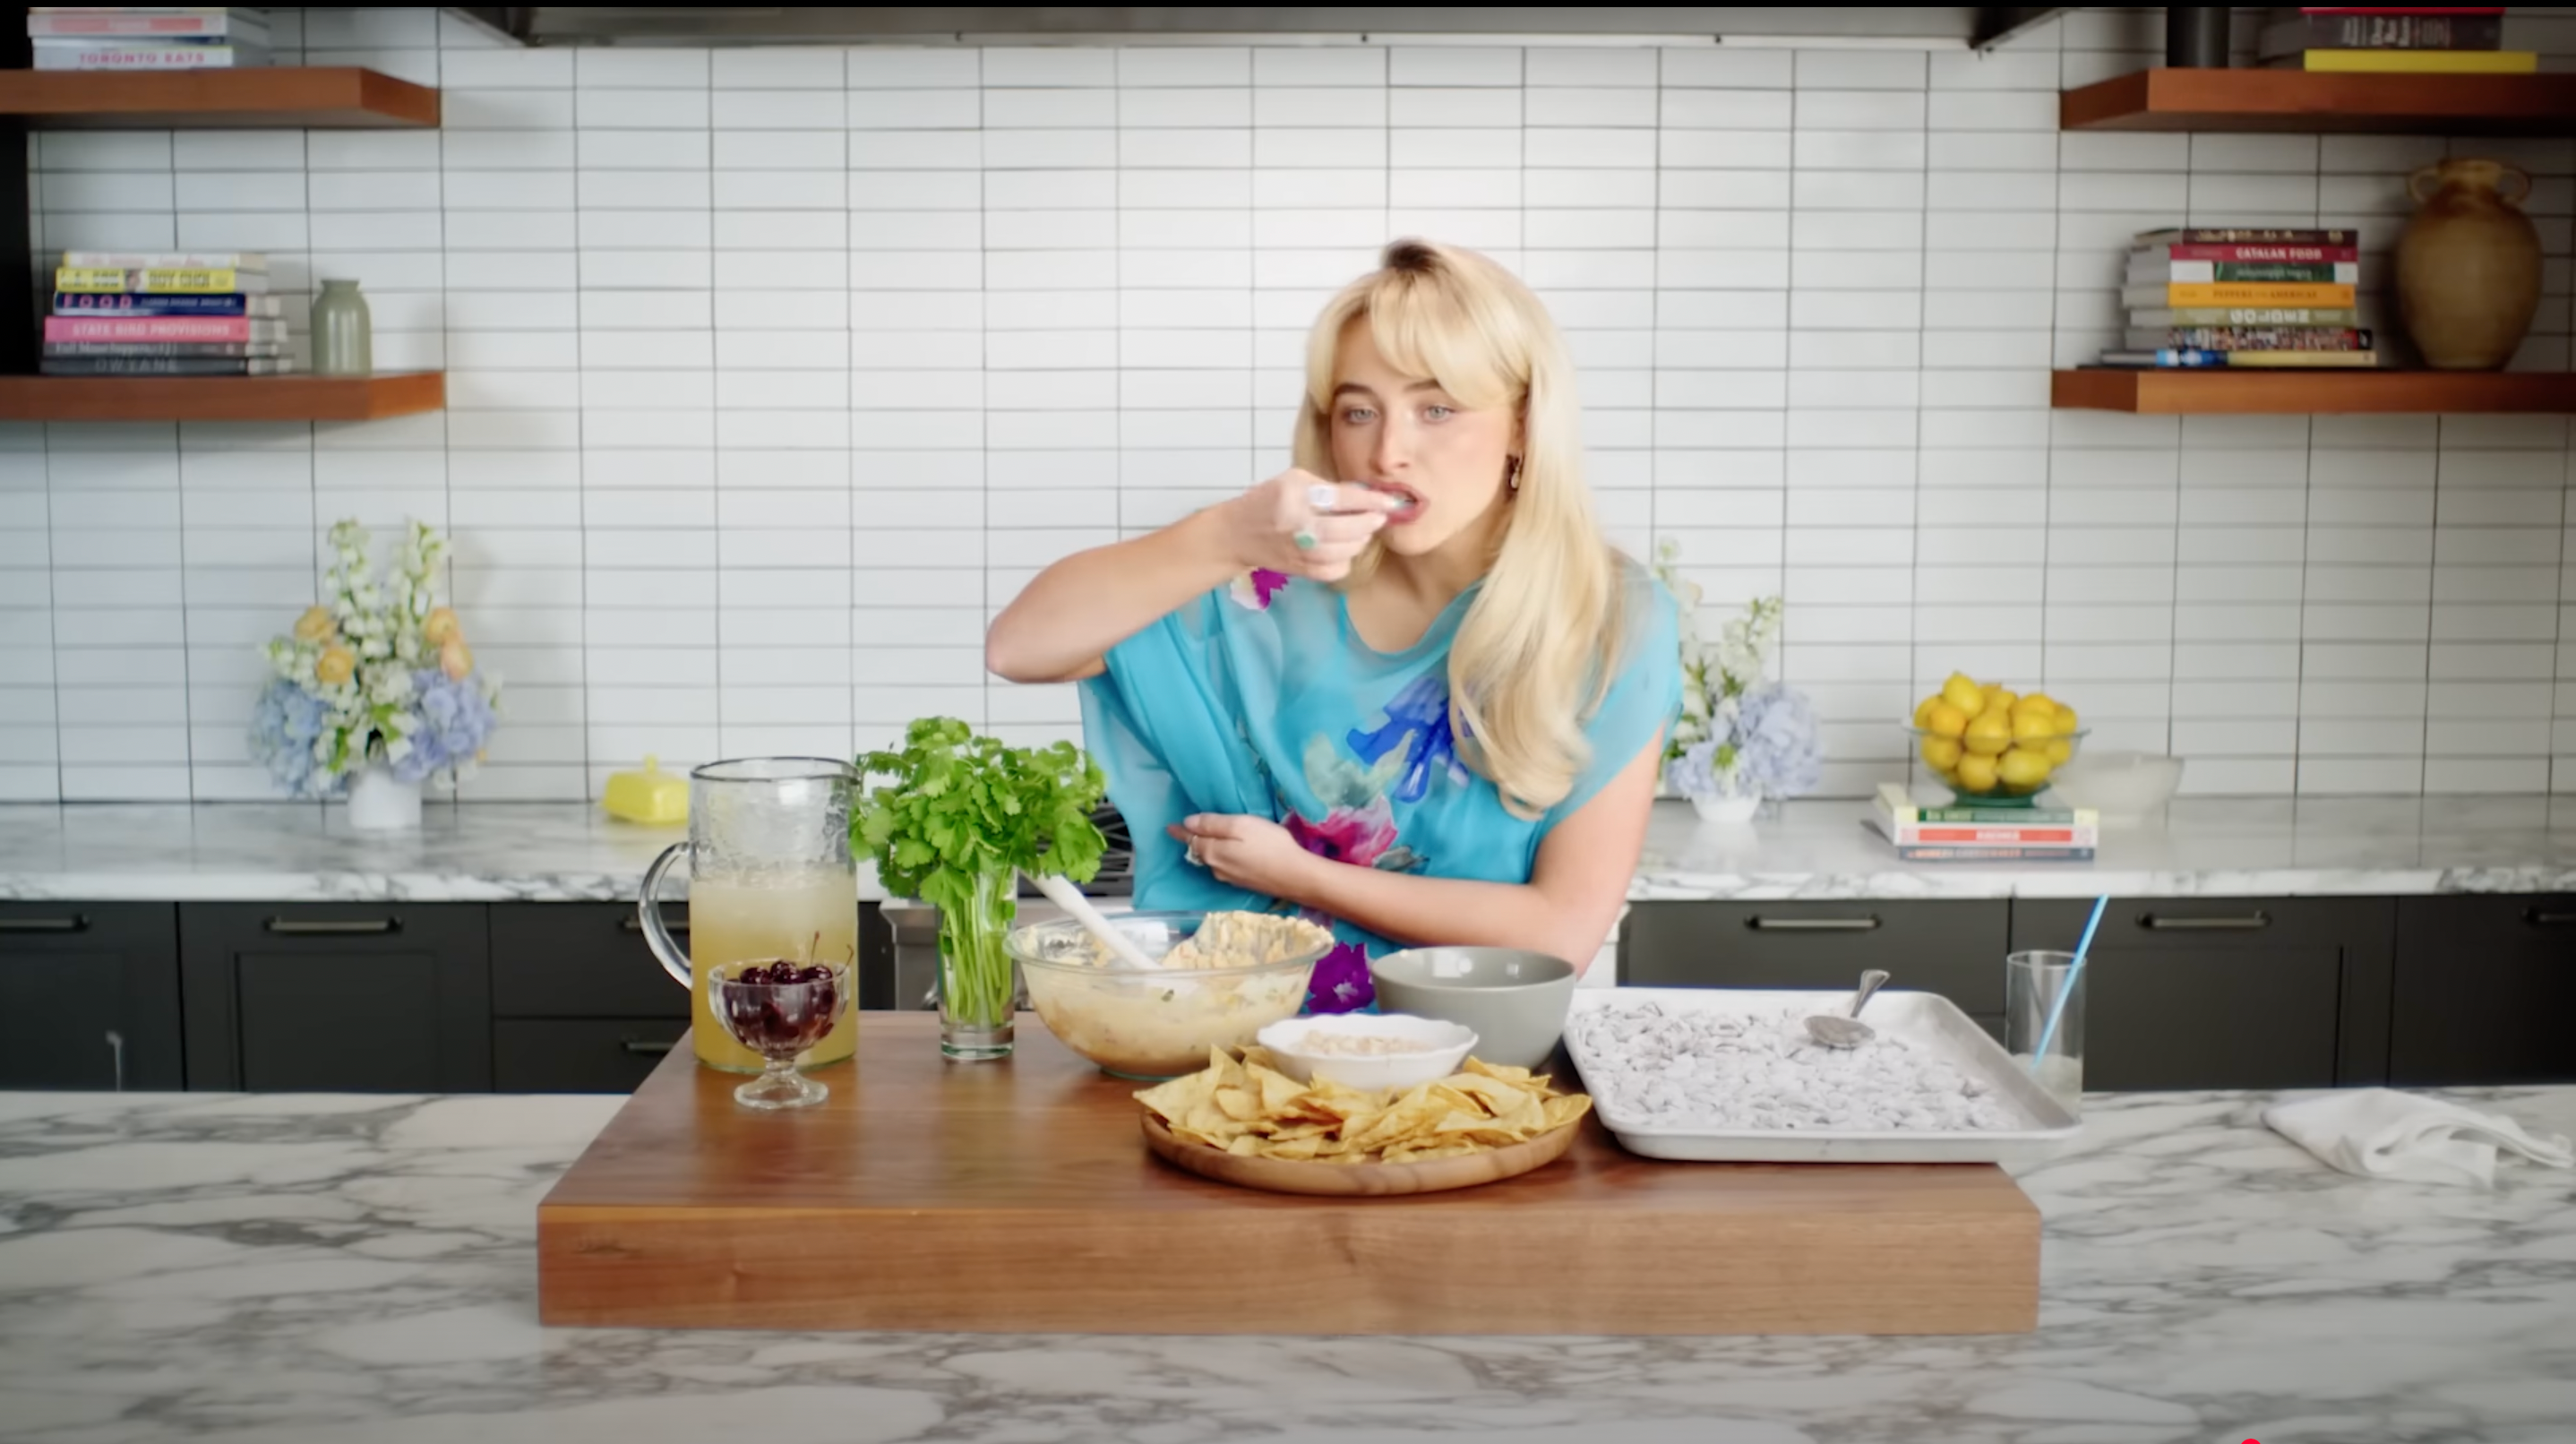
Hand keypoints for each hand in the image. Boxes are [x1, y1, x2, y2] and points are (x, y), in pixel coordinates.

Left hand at [1168, 814, 1320, 899]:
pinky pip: (1225, 866)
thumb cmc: (1269, 845)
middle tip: (1188, 829)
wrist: (1296, 876)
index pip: (1190, 839)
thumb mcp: (1240, 826)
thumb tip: (1188, 822)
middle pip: (1200, 851)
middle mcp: (1216, 868)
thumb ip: (1213, 824)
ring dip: (1209, 849)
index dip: (1180, 831)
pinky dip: (1222, 856)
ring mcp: (1230, 877)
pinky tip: (1230, 852)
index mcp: (1212, 852)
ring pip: (1213, 860)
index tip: (1169, 827)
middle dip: (1193, 840)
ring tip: (1208, 838)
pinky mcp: (1244, 882)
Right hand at [1218, 468, 1399, 582]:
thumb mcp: (1294, 481)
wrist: (1237, 533)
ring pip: (1343, 552)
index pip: (1341, 498)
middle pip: (1345, 529)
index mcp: (1294, 494)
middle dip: (1370, 523)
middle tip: (1378, 518)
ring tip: (1362, 531)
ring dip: (1360, 541)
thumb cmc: (1268, 500)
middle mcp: (1296, 523)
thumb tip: (1367, 497)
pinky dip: (1345, 560)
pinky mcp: (1299, 569)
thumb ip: (1329, 488)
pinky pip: (1334, 570)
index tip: (1390, 502)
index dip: (1371, 501)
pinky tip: (1343, 549)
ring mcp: (1297, 550)